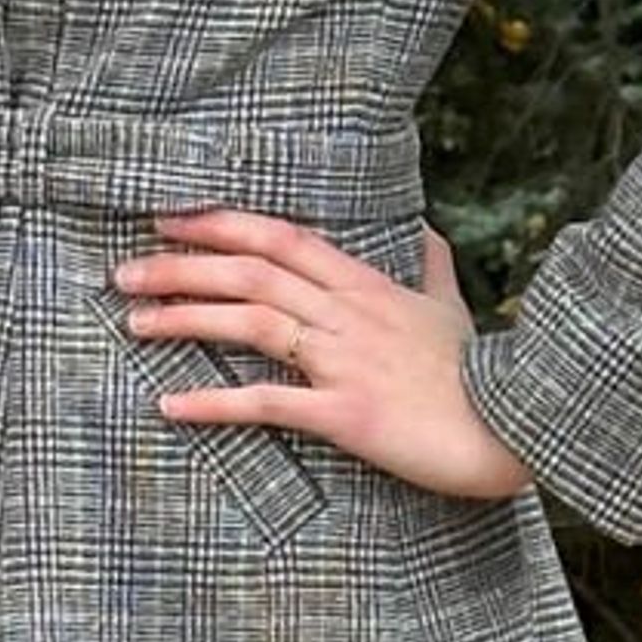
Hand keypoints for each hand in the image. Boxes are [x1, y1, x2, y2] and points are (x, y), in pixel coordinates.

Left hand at [115, 212, 533, 502]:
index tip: (167, 218)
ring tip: (134, 321)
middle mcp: (348, 313)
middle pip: (252, 271)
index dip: (220, 222)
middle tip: (125, 270)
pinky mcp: (346, 415)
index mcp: (366, 285)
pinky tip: (170, 406)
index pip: (282, 236)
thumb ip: (431, 265)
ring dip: (186, 317)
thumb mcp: (453, 307)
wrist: (516, 424)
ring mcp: (345, 361)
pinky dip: (214, 403)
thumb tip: (425, 230)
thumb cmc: (479, 371)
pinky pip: (269, 403)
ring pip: (252, 321)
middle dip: (182, 265)